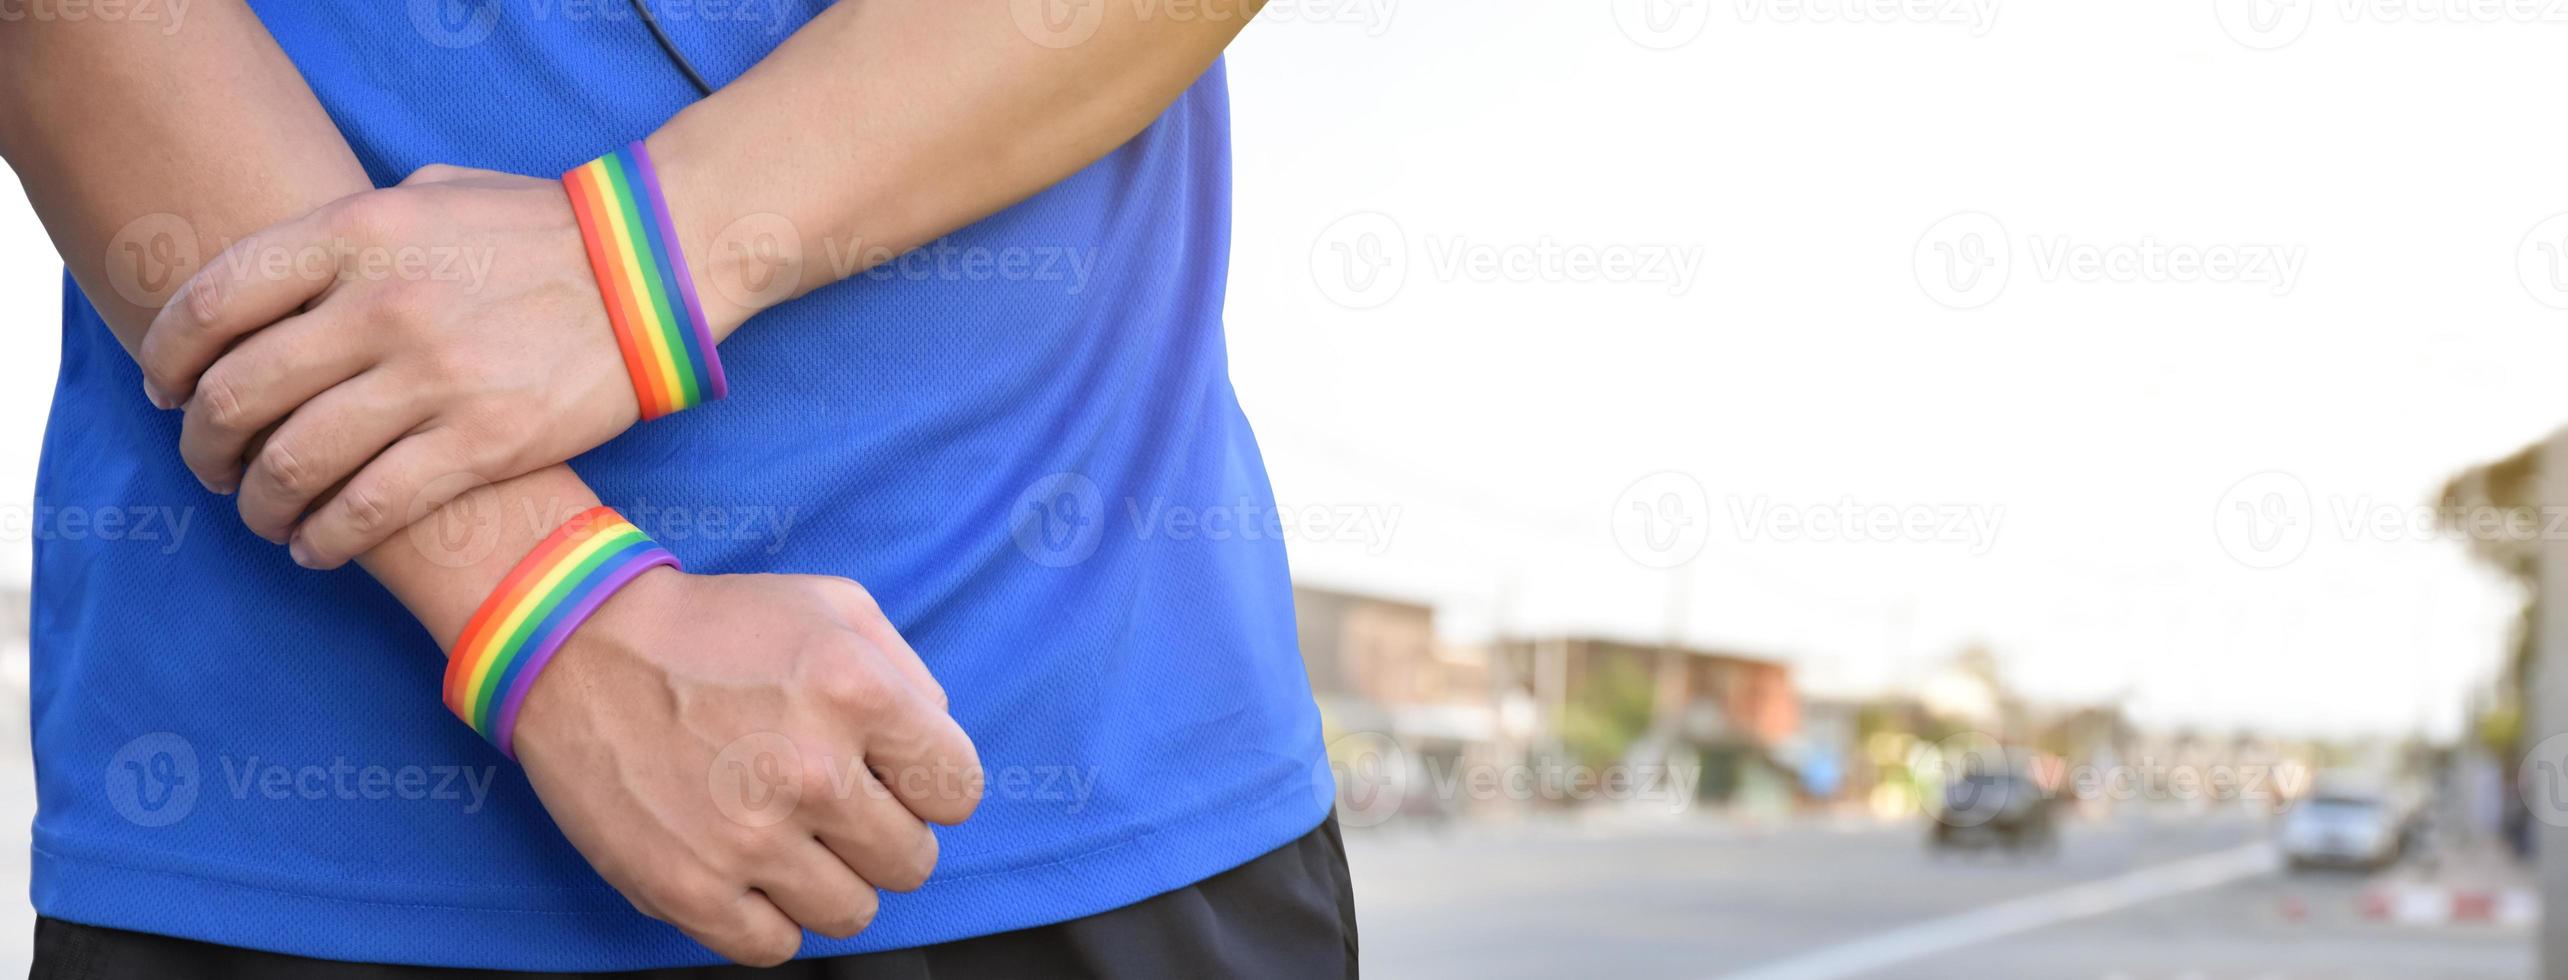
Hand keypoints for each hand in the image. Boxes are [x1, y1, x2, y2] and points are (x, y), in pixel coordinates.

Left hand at [136, 164, 639, 567]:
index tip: (167, 390)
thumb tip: (286, 279)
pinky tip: (317, 546)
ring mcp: (433, 378)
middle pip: (239, 393)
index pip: (215, 302)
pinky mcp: (483, 441)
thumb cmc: (542, 229)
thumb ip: (351, 232)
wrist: (655, 269)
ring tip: (263, 515)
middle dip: (204, 444)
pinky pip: (372, 507)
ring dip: (260, 502)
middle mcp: (381, 306)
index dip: (169, 357)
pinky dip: (326, 539)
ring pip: (296, 462)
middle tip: (210, 465)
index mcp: (357, 234)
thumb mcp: (431, 195)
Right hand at [512, 569, 981, 965]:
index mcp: (857, 692)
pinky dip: (771, 918)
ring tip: (792, 837)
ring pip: (853, 914)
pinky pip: (776, 948)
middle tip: (836, 805)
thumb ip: (911, 675)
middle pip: (912, 861)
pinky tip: (751, 870)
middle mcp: (812, 771)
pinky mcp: (690, 890)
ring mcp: (750, 839)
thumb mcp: (834, 607)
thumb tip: (937, 745)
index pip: (958, 792)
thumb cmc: (713, 628)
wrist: (578, 649)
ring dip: (833, 880)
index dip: (931, 786)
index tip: (894, 777)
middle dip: (884, 834)